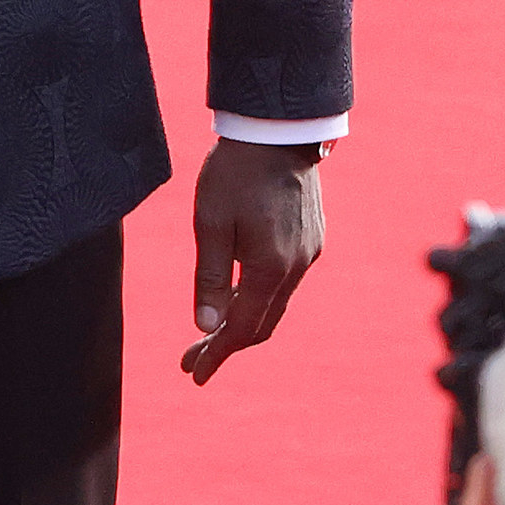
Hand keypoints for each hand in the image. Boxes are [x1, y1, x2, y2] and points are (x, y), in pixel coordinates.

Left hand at [182, 138, 322, 382]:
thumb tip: (205, 328)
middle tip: (193, 360)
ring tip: (211, 334)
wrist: (279, 130)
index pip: (242, 329)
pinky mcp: (311, 239)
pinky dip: (259, 299)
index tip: (194, 374)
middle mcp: (296, 268)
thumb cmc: (235, 173)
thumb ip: (211, 277)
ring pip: (275, 305)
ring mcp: (308, 254)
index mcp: (270, 269)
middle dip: (226, 346)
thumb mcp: (210, 222)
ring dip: (244, 323)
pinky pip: (284, 284)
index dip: (217, 355)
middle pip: (261, 324)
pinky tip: (239, 296)